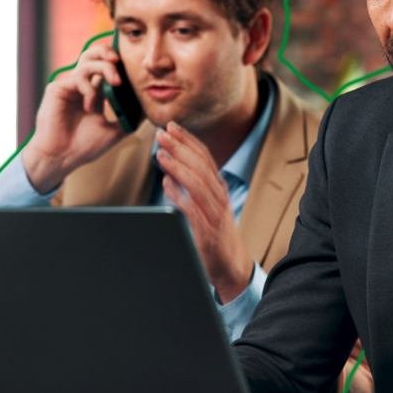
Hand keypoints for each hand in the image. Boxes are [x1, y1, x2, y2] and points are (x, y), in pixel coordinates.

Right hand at [22, 39, 126, 192]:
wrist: (61, 159)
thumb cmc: (84, 147)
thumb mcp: (115, 131)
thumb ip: (130, 118)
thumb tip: (149, 108)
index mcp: (94, 92)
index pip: (106, 67)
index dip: (119, 63)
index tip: (135, 68)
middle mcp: (81, 86)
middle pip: (93, 55)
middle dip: (108, 52)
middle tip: (120, 60)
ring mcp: (69, 86)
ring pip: (86, 61)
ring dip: (105, 68)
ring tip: (116, 82)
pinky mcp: (57, 89)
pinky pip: (77, 78)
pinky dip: (89, 90)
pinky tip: (90, 107)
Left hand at [155, 121, 251, 302]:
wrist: (232, 267)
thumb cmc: (215, 235)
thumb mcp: (206, 207)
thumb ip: (190, 191)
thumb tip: (169, 174)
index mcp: (218, 189)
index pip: (205, 157)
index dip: (188, 140)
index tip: (172, 126)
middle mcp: (220, 198)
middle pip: (201, 166)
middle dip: (180, 148)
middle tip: (162, 134)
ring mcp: (216, 215)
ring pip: (198, 185)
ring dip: (178, 167)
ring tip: (161, 155)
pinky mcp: (209, 233)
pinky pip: (193, 211)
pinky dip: (180, 196)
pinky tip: (167, 186)